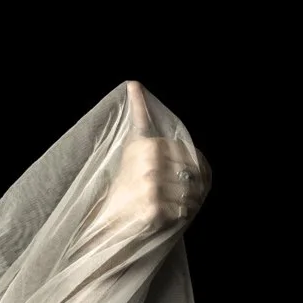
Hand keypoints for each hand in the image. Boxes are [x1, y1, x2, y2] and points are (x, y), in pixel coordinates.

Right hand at [106, 116, 213, 238]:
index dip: (190, 165)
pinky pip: (184, 209)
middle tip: (176, 193)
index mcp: (146, 144)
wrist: (110, 219)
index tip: (176, 175)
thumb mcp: (133, 144)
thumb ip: (139, 115)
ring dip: (188, 201)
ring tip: (172, 204)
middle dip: (191, 184)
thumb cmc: (127, 180)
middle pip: (192, 171)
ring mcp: (152, 186)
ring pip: (191, 191)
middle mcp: (149, 163)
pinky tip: (169, 214)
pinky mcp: (155, 208)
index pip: (188, 152)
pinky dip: (181, 215)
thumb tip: (133, 83)